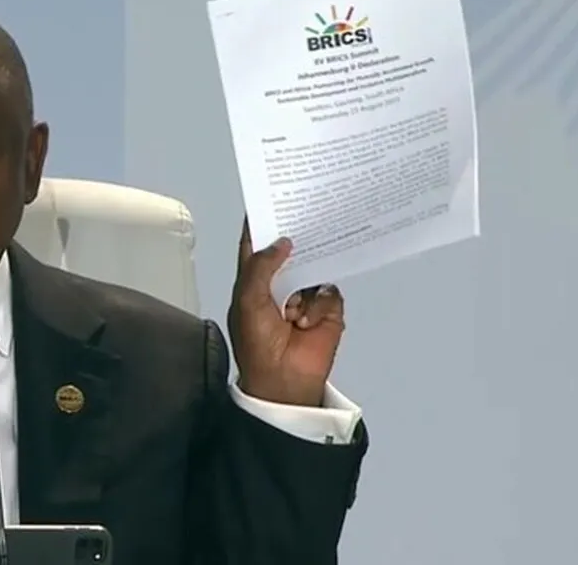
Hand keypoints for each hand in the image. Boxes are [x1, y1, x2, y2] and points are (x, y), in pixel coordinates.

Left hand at [227, 218, 344, 406]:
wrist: (283, 381)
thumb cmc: (257, 341)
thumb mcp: (248, 300)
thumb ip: (262, 266)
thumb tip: (283, 241)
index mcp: (254, 280)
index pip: (257, 245)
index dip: (261, 223)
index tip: (269, 196)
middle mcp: (280, 283)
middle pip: (291, 251)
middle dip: (298, 235)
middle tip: (308, 208)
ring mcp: (306, 296)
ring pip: (315, 267)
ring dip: (310, 272)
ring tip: (306, 271)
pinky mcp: (328, 310)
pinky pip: (329, 292)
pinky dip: (318, 304)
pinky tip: (305, 321)